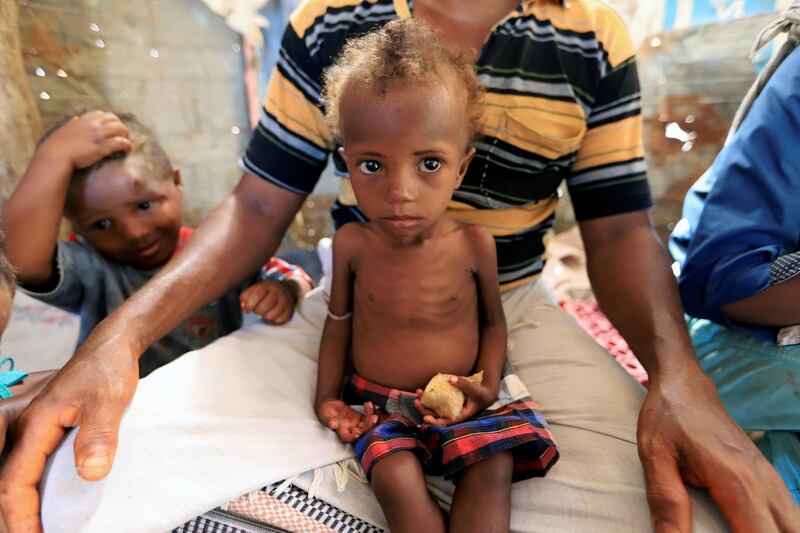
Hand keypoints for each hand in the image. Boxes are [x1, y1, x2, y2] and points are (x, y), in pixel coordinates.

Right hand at [0, 333, 138, 531]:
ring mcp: (26, 427)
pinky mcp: (37, 427)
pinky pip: (20, 464)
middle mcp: (22, 427)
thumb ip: (99, 436)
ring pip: (8, 473)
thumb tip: (92, 474)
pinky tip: (36, 503)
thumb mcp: (110, 401)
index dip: (21, 517)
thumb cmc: (109, 370)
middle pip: (4, 482)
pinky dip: (23, 487)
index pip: (15, 482)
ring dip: (15, 503)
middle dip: (13, 516)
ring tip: (30, 528)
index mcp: (34, 424)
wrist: (110, 347)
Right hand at [37, 110, 130, 169]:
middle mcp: (93, 124)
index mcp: (84, 119)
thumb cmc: (57, 145)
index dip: (109, 120)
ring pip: (121, 128)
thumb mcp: (64, 129)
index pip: (102, 114)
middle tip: (121, 136)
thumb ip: (72, 123)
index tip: (111, 128)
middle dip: (120, 126)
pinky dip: (127, 145)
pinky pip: (121, 142)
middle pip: (114, 119)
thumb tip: (76, 119)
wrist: (55, 156)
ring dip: (126, 135)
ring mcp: (99, 135)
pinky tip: (126, 151)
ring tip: (125, 143)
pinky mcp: (103, 147)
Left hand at [240, 280, 295, 323]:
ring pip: (271, 316)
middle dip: (257, 311)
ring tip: (266, 311)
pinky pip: (279, 320)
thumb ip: (245, 297)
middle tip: (258, 308)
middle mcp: (278, 292)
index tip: (247, 309)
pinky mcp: (290, 310)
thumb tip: (244, 307)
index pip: (256, 295)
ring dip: (265, 316)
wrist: (284, 290)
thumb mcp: (254, 290)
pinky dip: (274, 320)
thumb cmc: (265, 292)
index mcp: (267, 285)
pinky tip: (273, 314)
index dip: (249, 305)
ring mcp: (286, 301)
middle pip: (263, 307)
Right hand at [316, 399, 377, 442]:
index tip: (358, 433)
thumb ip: (329, 421)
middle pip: (362, 432)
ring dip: (371, 416)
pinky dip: (370, 411)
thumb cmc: (325, 412)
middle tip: (373, 416)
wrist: (329, 405)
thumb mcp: (325, 415)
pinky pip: (368, 417)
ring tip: (370, 405)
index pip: (348, 438)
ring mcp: (356, 424)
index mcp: (341, 431)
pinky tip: (369, 404)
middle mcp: (350, 430)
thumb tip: (333, 424)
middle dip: (369, 425)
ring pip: (367, 424)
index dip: (354, 437)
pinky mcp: (360, 418)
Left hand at [413, 375, 495, 425]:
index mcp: (460, 416)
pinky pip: (435, 399)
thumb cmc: (481, 394)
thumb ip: (465, 385)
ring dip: (424, 402)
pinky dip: (430, 394)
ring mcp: (448, 407)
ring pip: (433, 408)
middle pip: (436, 415)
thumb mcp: (476, 390)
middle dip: (424, 410)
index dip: (435, 422)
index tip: (425, 419)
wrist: (483, 392)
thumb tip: (451, 379)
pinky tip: (424, 387)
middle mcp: (452, 413)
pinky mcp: (446, 400)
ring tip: (418, 392)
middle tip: (416, 401)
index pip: (446, 422)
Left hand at [638, 365, 799, 531]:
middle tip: (727, 532)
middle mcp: (764, 483)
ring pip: (793, 526)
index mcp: (736, 481)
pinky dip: (776, 529)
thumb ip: (666, 501)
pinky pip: (787, 517)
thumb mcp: (654, 455)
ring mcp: (771, 480)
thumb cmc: (667, 416)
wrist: (685, 383)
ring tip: (734, 530)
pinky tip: (747, 527)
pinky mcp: (769, 479)